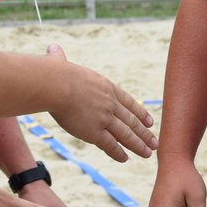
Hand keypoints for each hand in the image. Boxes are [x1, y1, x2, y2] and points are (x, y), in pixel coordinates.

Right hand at [43, 44, 157, 162]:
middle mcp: (110, 103)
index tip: (149, 122)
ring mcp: (104, 118)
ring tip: (147, 153)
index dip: (140, 113)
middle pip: (131, 121)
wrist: (57, 84)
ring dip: (138, 145)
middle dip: (144, 133)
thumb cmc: (56, 73)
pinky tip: (125, 158)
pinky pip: (110, 145)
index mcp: (107, 87)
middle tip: (155, 142)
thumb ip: (60, 58)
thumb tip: (52, 48)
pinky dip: (119, 152)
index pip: (128, 102)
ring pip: (126, 135)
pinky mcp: (95, 132)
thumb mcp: (64, 64)